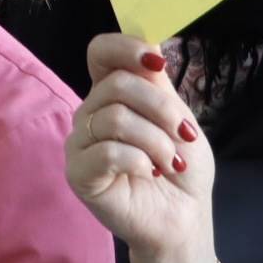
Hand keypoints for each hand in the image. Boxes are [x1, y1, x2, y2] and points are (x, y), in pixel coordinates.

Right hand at [67, 34, 213, 260]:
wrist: (184, 217)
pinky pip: (106, 152)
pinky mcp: (78, 173)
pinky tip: (150, 174)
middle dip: (160, 108)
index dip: (124, 47)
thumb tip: (151, 44)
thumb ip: (157, 85)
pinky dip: (140, 161)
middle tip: (183, 135)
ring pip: (115, 118)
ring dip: (155, 141)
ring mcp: (81, 142)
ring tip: (170, 164)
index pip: (100, 53)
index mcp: (113, 93)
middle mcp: (92, 112)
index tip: (156, 63)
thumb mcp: (178, 118)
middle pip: (116, 84)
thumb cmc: (181, 168)